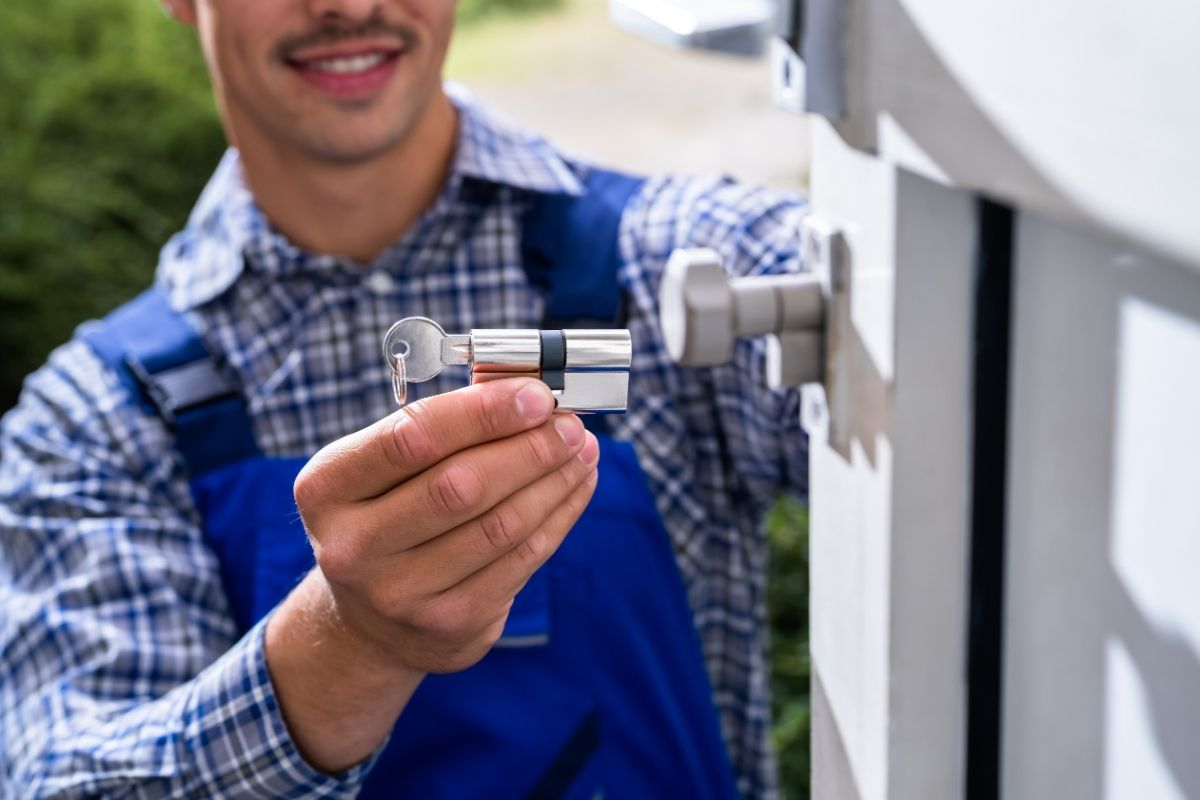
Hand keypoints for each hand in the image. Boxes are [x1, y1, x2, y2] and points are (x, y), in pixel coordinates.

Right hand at [293, 377, 598, 674]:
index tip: (535, 394)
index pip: (412, 437)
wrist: (368, 623)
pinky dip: (559, 516)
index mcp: (327, 488)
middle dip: (528, 448)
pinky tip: (575, 486)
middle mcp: (353, 546)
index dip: (483, 413)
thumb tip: (525, 387)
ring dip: (553, 480)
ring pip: (500, 526)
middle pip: (460, 486)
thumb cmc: (387, 516)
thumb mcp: (384, 468)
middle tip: (569, 425)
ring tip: (582, 450)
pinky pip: (521, 560)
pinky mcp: (450, 625)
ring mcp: (400, 593)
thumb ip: (444, 425)